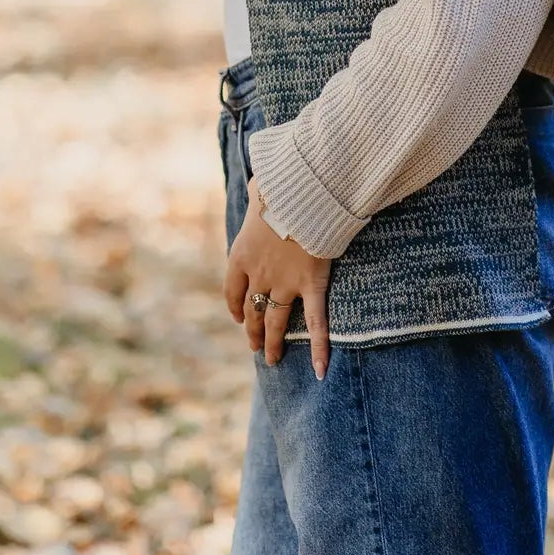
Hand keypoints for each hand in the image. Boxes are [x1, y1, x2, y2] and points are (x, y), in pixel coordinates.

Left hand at [223, 176, 333, 376]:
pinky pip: (317, 322)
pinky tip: (321, 370)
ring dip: (272, 343)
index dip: (235, 306)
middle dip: (251, 330)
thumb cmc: (281, 184)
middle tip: (253, 346)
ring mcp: (285, 283)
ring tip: (272, 360)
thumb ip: (259, 195)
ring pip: (275, 322)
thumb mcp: (260, 188)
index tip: (238, 317)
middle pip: (252, 310)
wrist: (302, 192)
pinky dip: (320, 347)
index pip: (232, 289)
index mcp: (242, 253)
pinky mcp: (312, 285)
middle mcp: (259, 274)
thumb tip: (262, 186)